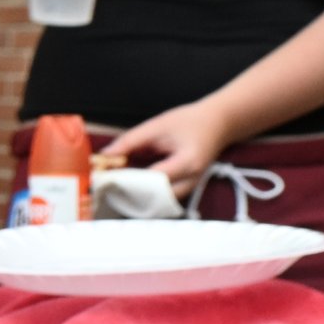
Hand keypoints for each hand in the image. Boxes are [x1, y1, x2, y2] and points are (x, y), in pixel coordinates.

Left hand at [101, 100, 234, 191]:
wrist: (218, 123)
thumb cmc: (190, 121)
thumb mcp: (157, 125)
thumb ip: (130, 141)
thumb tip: (105, 155)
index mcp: (187, 163)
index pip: (152, 179)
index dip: (127, 180)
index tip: (106, 177)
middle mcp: (191, 180)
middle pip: (155, 197)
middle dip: (130, 192)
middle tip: (107, 184)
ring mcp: (191, 188)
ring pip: (158, 202)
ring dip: (137, 194)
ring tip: (117, 184)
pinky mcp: (186, 189)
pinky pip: (163, 198)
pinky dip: (146, 193)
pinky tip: (132, 184)